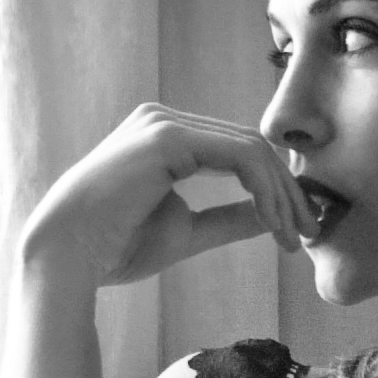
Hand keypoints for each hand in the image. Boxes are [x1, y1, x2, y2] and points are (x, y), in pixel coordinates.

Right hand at [19, 103, 317, 286]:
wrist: (67, 257)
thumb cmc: (114, 248)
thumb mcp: (187, 230)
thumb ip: (229, 218)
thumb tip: (272, 216)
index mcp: (166, 136)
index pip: (239, 151)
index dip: (276, 188)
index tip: (298, 230)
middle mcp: (165, 119)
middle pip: (251, 144)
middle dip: (288, 190)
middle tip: (310, 233)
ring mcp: (164, 123)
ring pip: (252, 149)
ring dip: (281, 195)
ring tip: (294, 237)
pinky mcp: (167, 137)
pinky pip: (239, 157)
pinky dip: (264, 191)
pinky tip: (272, 225)